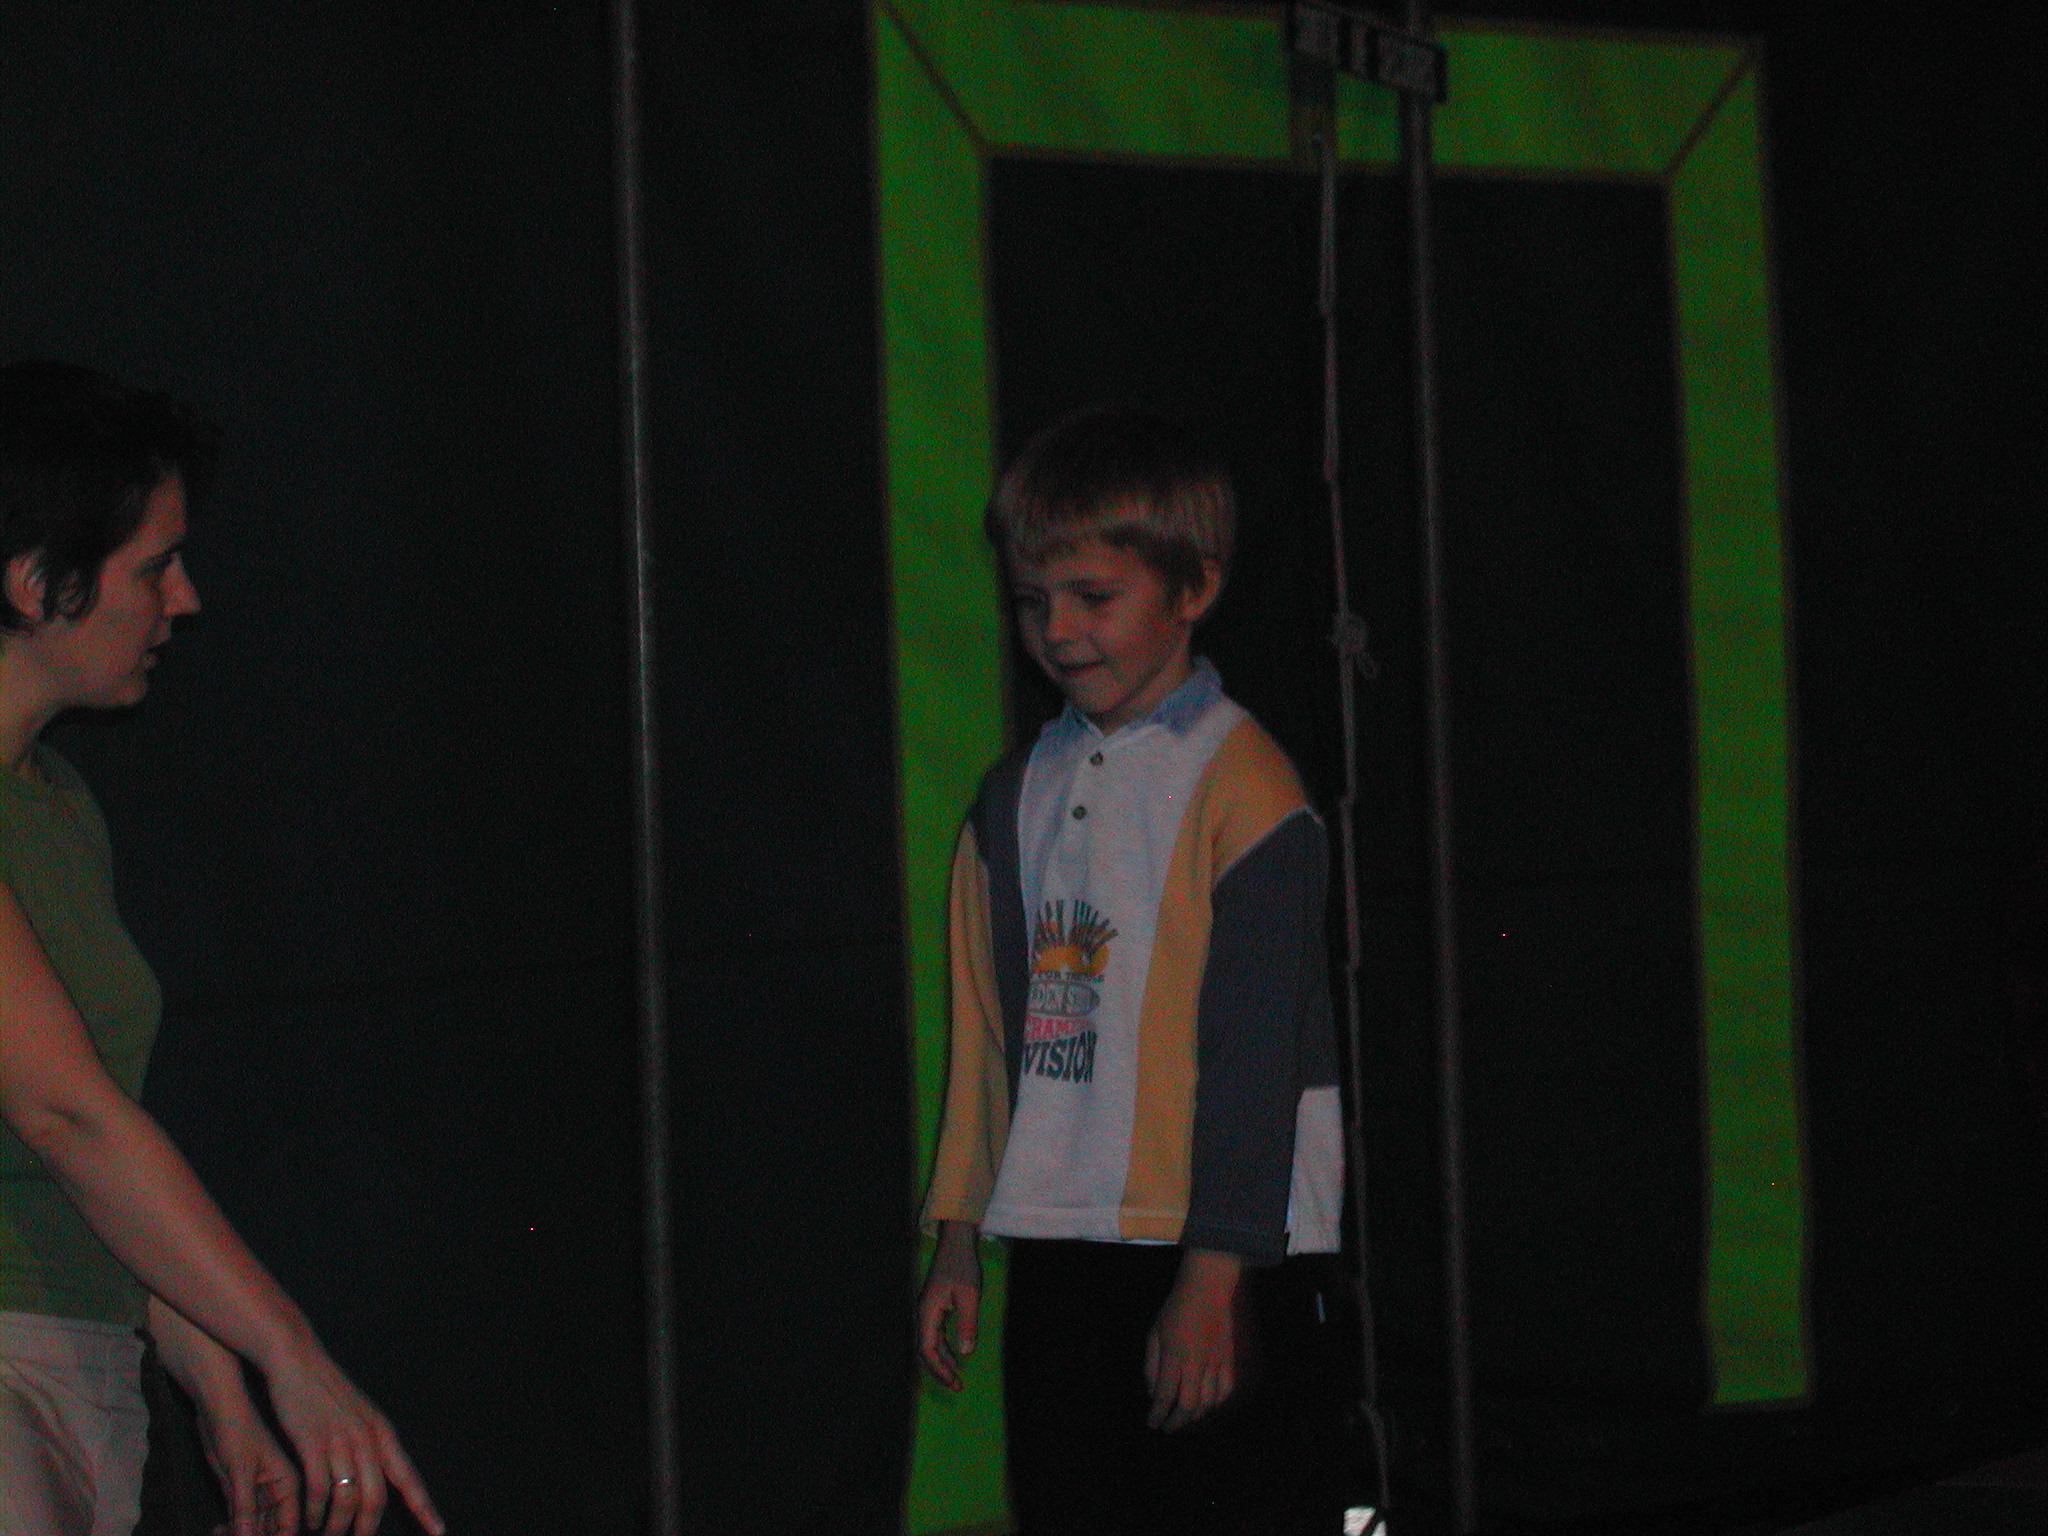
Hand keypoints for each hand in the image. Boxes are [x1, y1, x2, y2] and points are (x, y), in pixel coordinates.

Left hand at [194, 1390, 299, 1535]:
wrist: (217, 1407)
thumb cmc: (236, 1431)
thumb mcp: (240, 1472)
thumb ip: (244, 1510)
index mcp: (288, 1485)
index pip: (289, 1527)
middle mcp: (276, 1492)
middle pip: (270, 1530)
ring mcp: (256, 1492)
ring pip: (251, 1527)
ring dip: (236, 1534)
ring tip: (217, 1534)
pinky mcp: (237, 1490)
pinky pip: (236, 1519)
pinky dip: (227, 1528)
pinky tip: (215, 1531)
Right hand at [262, 1347, 442, 1535]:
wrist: (299, 1360)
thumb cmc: (328, 1392)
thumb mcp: (361, 1416)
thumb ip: (372, 1444)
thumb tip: (381, 1475)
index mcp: (383, 1433)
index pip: (409, 1477)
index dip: (424, 1507)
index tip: (438, 1531)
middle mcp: (368, 1438)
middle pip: (377, 1496)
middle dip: (367, 1527)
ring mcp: (341, 1440)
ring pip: (349, 1498)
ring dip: (338, 1525)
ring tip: (328, 1534)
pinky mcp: (313, 1442)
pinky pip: (320, 1489)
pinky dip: (315, 1511)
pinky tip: (309, 1520)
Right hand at [916, 1220, 982, 1389]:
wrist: (956, 1243)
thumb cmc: (962, 1266)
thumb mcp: (969, 1296)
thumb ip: (967, 1324)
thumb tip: (966, 1353)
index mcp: (927, 1312)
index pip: (926, 1348)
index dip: (938, 1368)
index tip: (953, 1381)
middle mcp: (922, 1313)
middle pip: (924, 1350)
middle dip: (939, 1370)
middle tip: (956, 1387)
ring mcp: (927, 1311)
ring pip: (929, 1343)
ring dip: (941, 1361)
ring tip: (956, 1379)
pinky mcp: (934, 1308)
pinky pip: (935, 1335)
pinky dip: (943, 1349)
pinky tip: (956, 1358)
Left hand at [1145, 1249, 1242, 1431]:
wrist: (1207, 1288)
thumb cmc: (1176, 1309)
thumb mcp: (1155, 1332)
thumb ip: (1152, 1364)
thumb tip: (1153, 1392)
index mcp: (1174, 1355)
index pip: (1165, 1395)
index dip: (1158, 1414)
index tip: (1152, 1424)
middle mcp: (1196, 1362)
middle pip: (1189, 1405)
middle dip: (1177, 1422)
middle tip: (1168, 1427)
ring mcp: (1216, 1361)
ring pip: (1209, 1401)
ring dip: (1196, 1415)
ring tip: (1184, 1418)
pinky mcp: (1229, 1358)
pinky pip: (1227, 1389)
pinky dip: (1217, 1402)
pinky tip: (1208, 1404)